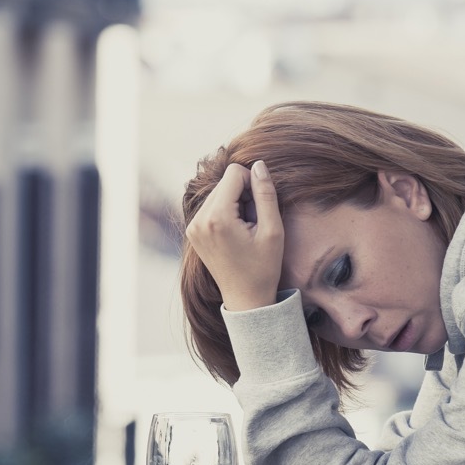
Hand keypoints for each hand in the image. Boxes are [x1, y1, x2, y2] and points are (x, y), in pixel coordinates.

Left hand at [185, 160, 283, 311]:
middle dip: (243, 194)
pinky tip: (235, 233)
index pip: (234, 173)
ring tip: (245, 229)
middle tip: (253, 222)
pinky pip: (211, 206)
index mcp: (217, 218)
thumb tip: (258, 165)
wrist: (245, 298)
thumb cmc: (263, 268)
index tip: (260, 209)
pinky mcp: (193, 231)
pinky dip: (226, 212)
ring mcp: (193, 226)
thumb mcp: (272, 230)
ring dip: (235, 203)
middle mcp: (199, 220)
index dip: (253, 184)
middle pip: (225, 182)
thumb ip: (265, 194)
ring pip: (218, 192)